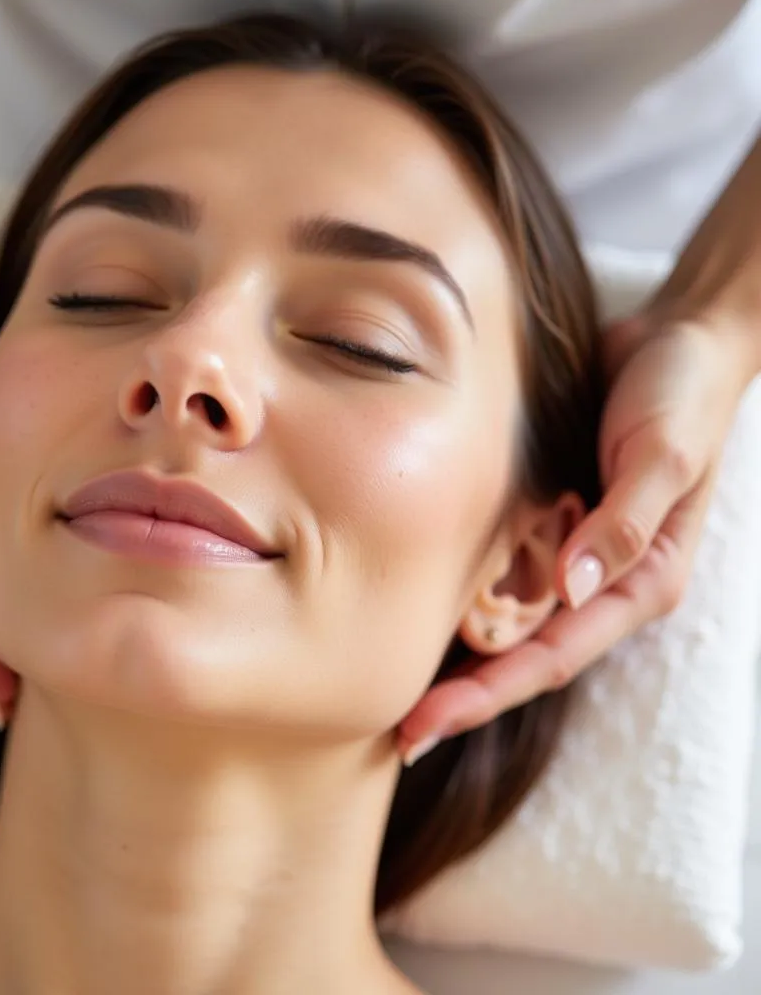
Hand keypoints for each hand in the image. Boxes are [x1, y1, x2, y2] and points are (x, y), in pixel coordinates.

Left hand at [398, 307, 755, 759]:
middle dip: (463, 699)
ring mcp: (574, 556)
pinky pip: (502, 577)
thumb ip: (625, 521)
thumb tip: (572, 587)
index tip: (426, 726)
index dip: (487, 697)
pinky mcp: (550, 524)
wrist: (681, 341)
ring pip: (508, 627)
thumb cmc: (681, 396)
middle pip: (523, 658)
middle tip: (397, 734)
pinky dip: (463, 602)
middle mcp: (604, 582)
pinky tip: (418, 611)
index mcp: (640, 583)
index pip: (551, 658)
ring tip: (394, 689)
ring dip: (458, 662)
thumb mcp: (663, 453)